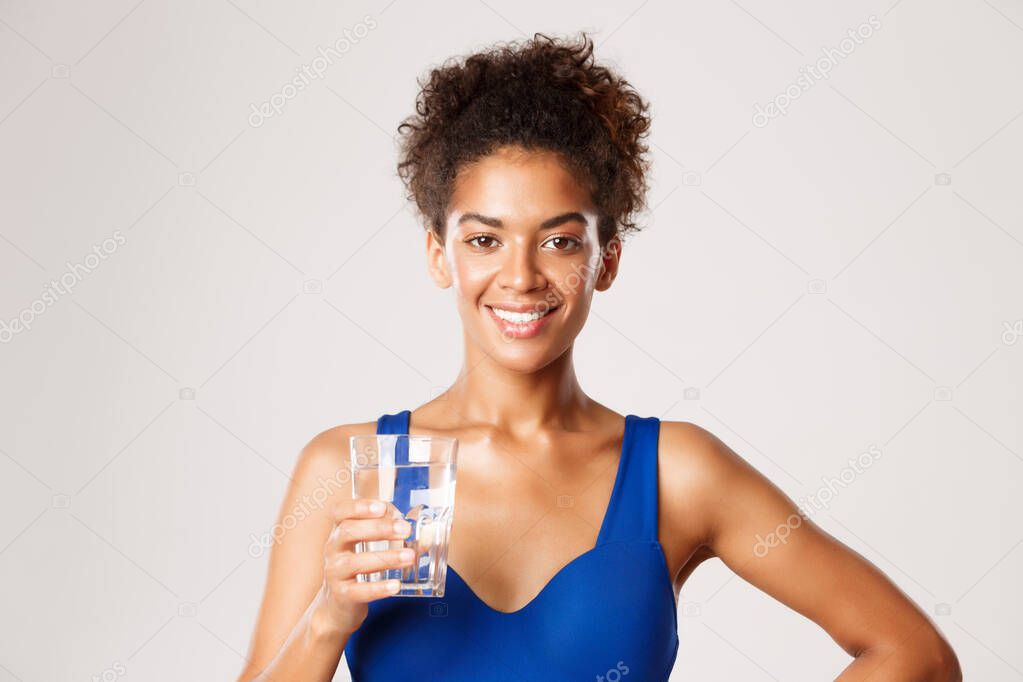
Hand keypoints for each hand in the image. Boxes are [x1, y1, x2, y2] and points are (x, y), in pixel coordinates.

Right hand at [316, 498, 413, 635]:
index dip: (359, 506)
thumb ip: (395, 535)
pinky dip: (379, 588)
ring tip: (410, 557)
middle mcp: (333, 548)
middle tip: (405, 529)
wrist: (339, 603)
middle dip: (379, 528)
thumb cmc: (360, 566)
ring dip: (386, 558)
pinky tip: (396, 585)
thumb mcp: (371, 546)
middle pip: (348, 531)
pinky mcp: (342, 595)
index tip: (382, 507)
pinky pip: (359, 591)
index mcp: (340, 530)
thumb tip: (427, 534)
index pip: (340, 512)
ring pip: (355, 562)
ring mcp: (335, 572)